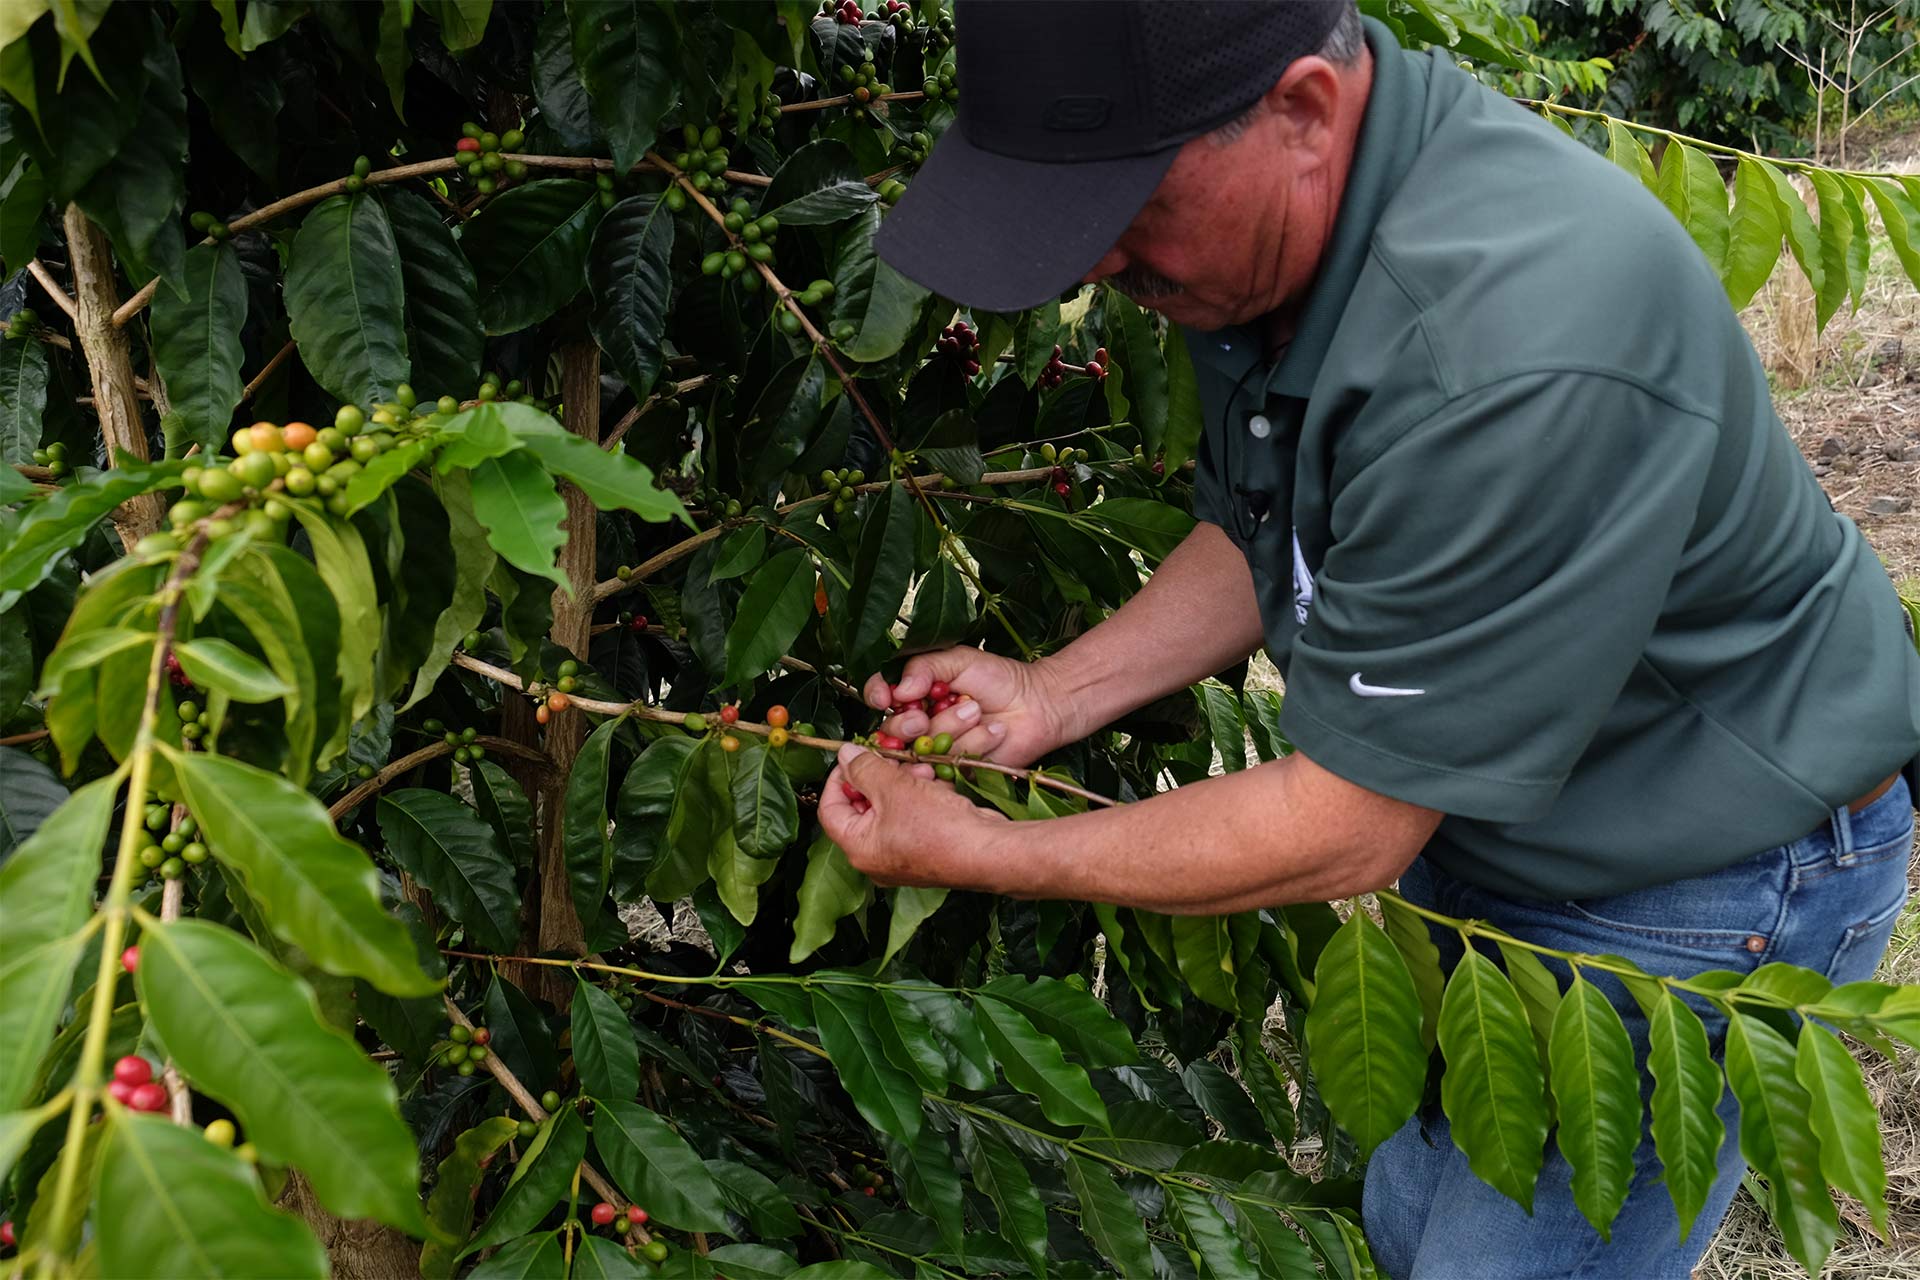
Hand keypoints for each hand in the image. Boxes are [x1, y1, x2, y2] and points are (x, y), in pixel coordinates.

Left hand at [819, 745, 1012, 888]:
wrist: (988, 853)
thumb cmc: (938, 827)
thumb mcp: (894, 788)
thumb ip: (864, 768)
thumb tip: (844, 754)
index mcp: (859, 849)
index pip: (830, 810)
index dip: (837, 779)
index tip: (852, 756)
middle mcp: (876, 859)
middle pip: (863, 809)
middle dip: (878, 777)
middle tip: (892, 758)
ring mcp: (903, 858)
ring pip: (892, 811)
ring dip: (903, 784)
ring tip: (921, 769)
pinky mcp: (927, 852)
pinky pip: (914, 819)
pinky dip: (921, 799)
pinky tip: (936, 784)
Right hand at [863, 647, 1066, 766]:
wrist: (1038, 704)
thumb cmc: (1001, 678)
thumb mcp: (959, 659)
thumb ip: (924, 667)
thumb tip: (898, 690)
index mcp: (916, 693)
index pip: (880, 694)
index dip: (876, 696)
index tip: (884, 697)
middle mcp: (922, 722)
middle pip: (891, 730)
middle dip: (906, 723)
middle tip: (925, 715)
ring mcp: (937, 748)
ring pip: (920, 749)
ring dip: (950, 728)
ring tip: (977, 712)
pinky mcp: (957, 769)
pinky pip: (946, 766)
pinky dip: (969, 746)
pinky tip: (989, 732)